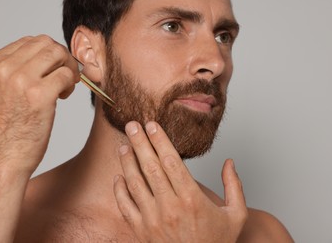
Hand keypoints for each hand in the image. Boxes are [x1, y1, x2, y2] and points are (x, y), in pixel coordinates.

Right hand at [0, 35, 78, 171]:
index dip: (48, 54)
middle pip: (47, 43)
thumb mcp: (1, 90)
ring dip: (68, 68)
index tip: (52, 70)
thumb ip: (17, 69)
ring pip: (58, 54)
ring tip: (64, 88)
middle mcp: (5, 67)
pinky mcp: (40, 95)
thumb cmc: (6, 129)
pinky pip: (67, 75)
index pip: (30, 41)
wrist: (2, 158)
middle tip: (65, 78)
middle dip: (62, 58)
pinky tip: (63, 97)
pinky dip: (71, 83)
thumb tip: (48, 56)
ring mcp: (21, 80)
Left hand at [113, 121, 247, 242]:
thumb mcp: (235, 216)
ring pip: (135, 183)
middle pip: (150, 167)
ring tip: (124, 145)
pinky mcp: (140, 231)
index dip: (160, 140)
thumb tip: (229, 162)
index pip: (171, 161)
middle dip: (140, 142)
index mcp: (192, 200)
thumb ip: (234, 187)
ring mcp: (152, 220)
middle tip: (132, 125)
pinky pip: (125, 206)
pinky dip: (120, 189)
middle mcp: (169, 207)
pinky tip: (119, 176)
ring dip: (128, 162)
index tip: (152, 125)